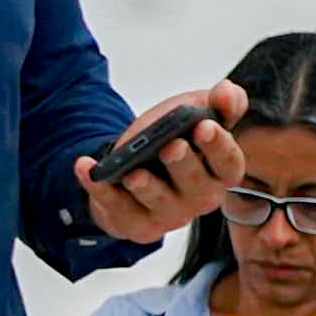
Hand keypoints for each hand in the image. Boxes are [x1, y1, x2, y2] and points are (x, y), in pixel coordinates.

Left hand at [76, 80, 249, 243]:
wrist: (137, 164)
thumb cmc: (175, 139)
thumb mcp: (198, 114)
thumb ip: (220, 103)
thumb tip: (227, 91)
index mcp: (220, 172)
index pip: (229, 163)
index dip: (219, 146)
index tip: (205, 126)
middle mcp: (200, 198)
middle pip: (196, 186)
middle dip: (183, 166)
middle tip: (171, 147)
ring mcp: (169, 215)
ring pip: (159, 203)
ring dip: (146, 188)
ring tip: (132, 172)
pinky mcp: (138, 224)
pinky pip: (118, 209)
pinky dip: (100, 189)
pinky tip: (86, 167)